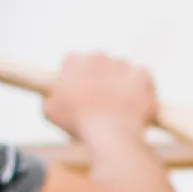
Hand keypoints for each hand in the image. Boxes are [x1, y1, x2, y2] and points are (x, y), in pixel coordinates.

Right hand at [43, 51, 161, 142]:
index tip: (81, 95)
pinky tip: (134, 106)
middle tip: (101, 103)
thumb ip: (51, 96)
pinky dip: (140, 90)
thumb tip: (54, 95)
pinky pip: (142, 79)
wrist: (110, 133)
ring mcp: (122, 65)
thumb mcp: (50, 111)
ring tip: (118, 108)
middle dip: (100, 81)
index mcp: (74, 61)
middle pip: (99, 66)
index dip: (77, 81)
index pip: (74, 64)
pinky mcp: (142, 75)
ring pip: (121, 72)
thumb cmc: (78, 124)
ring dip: (120, 85)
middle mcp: (98, 57)